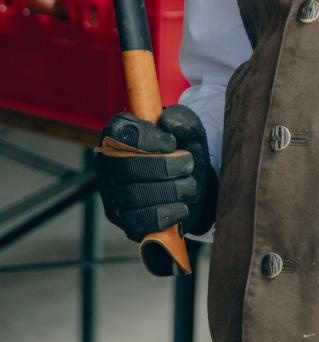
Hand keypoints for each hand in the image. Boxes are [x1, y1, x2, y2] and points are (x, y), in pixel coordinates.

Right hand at [95, 105, 216, 239]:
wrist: (189, 184)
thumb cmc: (182, 151)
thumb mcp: (188, 130)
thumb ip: (181, 119)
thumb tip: (167, 121)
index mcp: (117, 135)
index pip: (120, 132)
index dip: (148, 138)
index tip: (172, 143)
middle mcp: (107, 164)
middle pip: (129, 166)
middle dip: (165, 167)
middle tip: (188, 165)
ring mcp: (111, 193)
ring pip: (135, 195)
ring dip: (171, 190)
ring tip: (188, 185)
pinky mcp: (122, 219)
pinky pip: (138, 221)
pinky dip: (165, 214)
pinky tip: (180, 207)